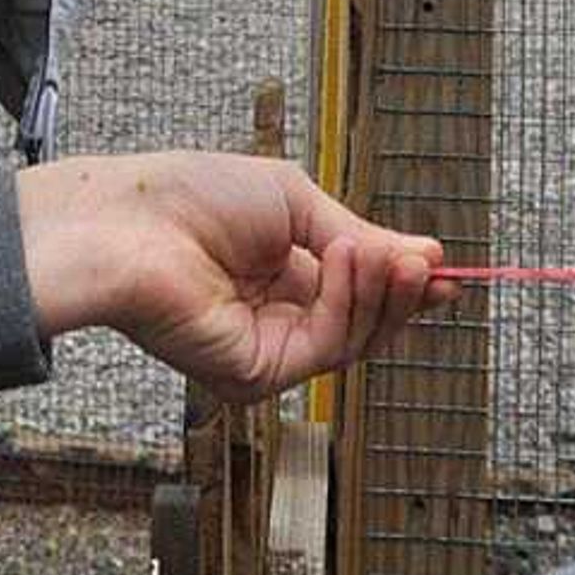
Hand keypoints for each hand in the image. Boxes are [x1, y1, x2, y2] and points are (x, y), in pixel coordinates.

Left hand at [14, 152, 445, 401]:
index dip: (402, 283)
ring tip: (385, 251)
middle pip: (366, 323)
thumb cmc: (190, 198)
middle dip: (402, 291)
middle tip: (429, 262)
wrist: (129, 224)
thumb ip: (359, 237)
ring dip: (380, 291)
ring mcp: (267, 352)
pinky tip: (348, 260)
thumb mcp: (295, 204)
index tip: (445, 270)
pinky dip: (349, 302)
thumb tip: (428, 255)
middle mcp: (276, 319)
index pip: (357, 292)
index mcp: (281, 276)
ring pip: (355, 339)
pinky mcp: (256, 377)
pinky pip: (327, 346)